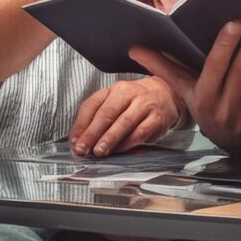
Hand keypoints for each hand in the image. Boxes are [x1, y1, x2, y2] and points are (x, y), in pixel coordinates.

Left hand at [69, 76, 184, 156]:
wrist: (166, 95)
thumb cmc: (135, 101)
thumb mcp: (115, 102)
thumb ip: (95, 117)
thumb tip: (78, 139)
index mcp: (115, 89)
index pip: (93, 105)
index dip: (81, 125)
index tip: (75, 141)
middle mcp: (129, 94)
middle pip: (107, 113)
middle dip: (92, 133)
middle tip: (83, 148)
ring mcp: (144, 106)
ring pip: (124, 123)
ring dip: (109, 139)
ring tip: (99, 151)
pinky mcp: (157, 119)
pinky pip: (140, 133)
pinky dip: (127, 143)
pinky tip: (119, 150)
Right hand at [129, 20, 240, 151]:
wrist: (232, 137)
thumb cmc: (205, 102)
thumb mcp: (184, 88)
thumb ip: (163, 66)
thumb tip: (135, 48)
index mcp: (204, 99)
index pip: (214, 70)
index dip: (225, 47)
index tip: (234, 23)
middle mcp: (225, 110)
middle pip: (240, 76)